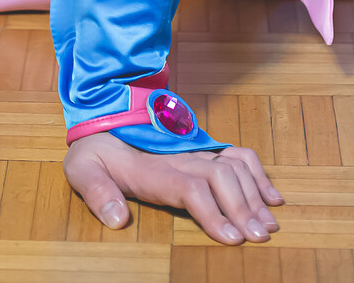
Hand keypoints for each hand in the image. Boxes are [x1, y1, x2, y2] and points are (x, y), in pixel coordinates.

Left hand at [64, 133, 282, 240]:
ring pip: (232, 166)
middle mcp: (179, 157)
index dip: (212, 211)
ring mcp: (194, 151)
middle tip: (259, 238)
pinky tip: (272, 196)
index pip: (189, 186)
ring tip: (269, 225)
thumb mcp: (81, 169)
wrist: (102, 114)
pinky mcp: (201, 149)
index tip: (231, 238)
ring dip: (254, 194)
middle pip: (220, 177)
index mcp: (151, 168)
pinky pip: (236, 154)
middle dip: (242, 207)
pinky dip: (258, 173)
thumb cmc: (94, 151)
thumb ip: (97, 193)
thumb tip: (118, 219)